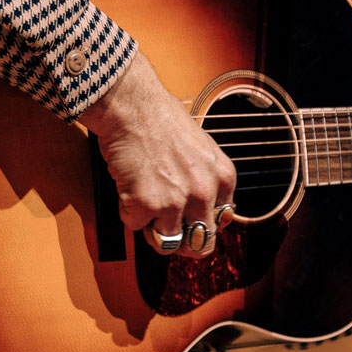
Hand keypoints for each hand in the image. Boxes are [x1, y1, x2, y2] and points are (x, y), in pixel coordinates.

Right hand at [78, 54, 235, 256]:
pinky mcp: (146, 204)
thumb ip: (210, 180)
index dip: (201, 224)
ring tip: (145, 204)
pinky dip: (128, 212)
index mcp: (223, 177)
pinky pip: (135, 226)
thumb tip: (212, 212)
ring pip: (167, 243)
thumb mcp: (203, 148)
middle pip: (200, 245)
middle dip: (182, 241)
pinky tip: (129, 187)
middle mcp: (204, 192)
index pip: (221, 222)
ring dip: (152, 229)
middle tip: (166, 228)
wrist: (133, 107)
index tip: (189, 221)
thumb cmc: (162, 120)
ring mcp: (176, 201)